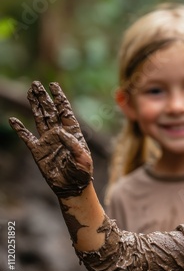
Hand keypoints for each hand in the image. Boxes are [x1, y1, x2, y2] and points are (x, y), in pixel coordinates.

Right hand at [9, 81, 92, 197]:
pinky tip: (13, 120)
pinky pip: (27, 137)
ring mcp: (48, 141)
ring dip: (34, 106)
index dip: (60, 98)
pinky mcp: (38, 151)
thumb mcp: (83, 160)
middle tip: (36, 83)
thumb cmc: (82, 173)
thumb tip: (60, 131)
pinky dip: (20, 129)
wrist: (72, 187)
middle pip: (50, 111)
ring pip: (39, 119)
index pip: (65, 111)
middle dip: (44, 97)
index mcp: (72, 133)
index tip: (54, 85)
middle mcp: (59, 133)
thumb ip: (74, 145)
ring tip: (29, 92)